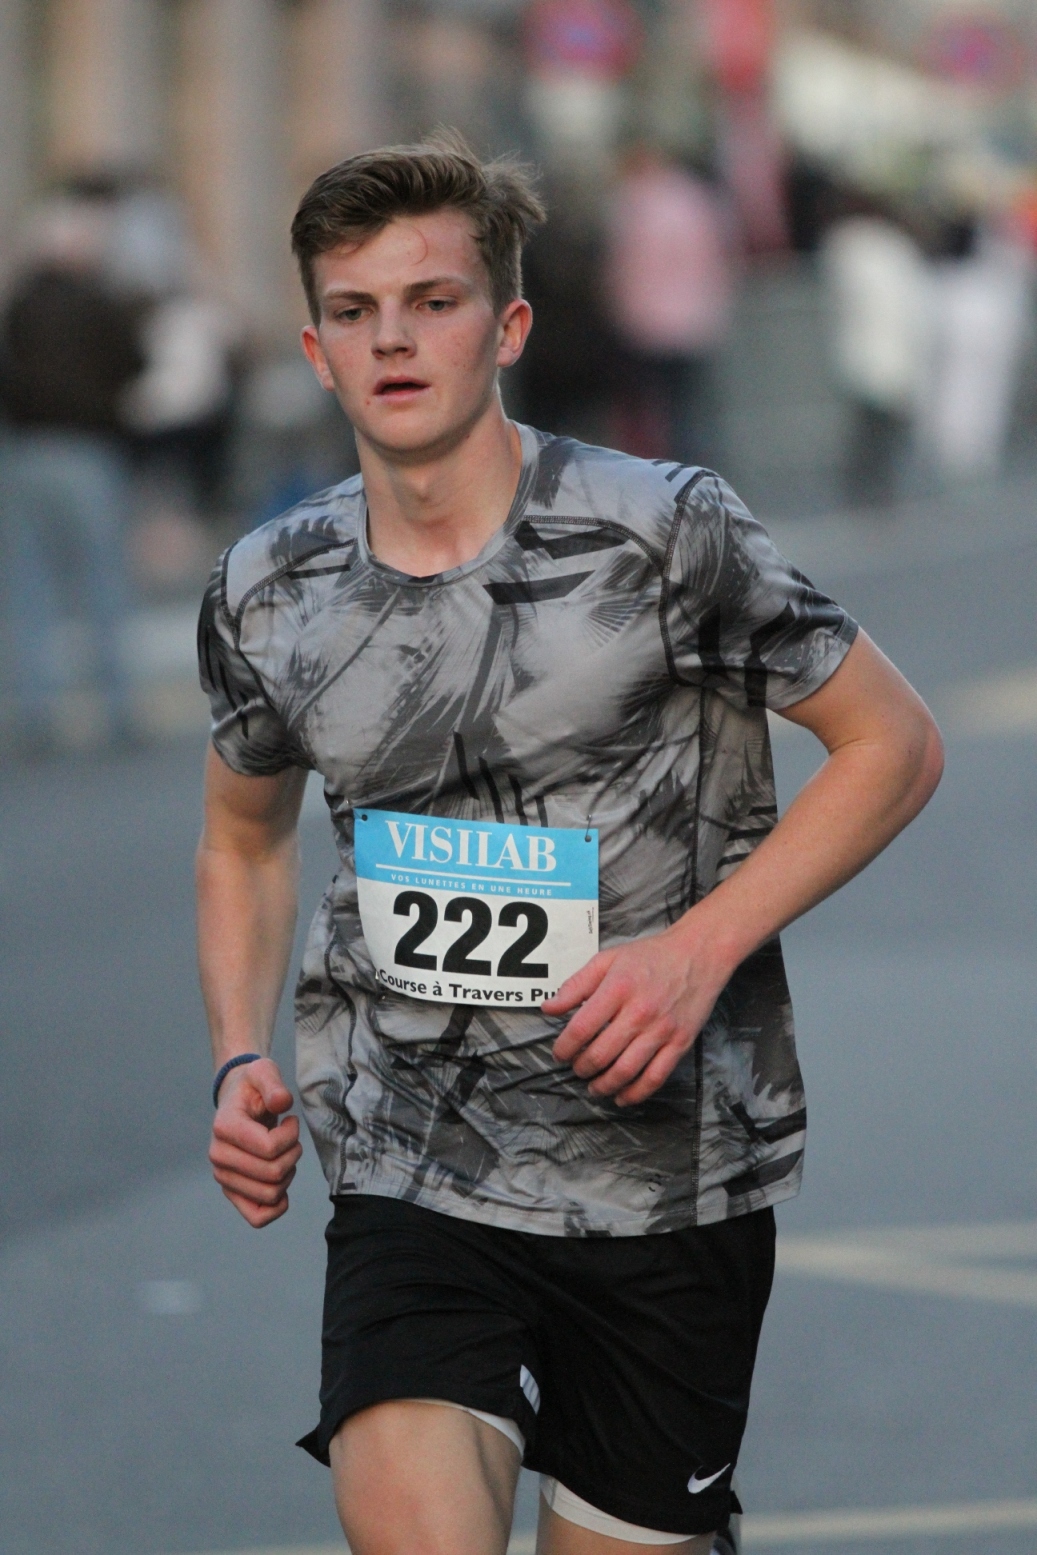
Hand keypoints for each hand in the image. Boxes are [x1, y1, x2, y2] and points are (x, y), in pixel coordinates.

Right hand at [209, 1057, 301, 1226]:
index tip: (291, 1120)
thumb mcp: (263, 1072)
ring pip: (270, 1195)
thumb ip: (273, 1083)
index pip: (269, 1148)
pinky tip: (283, 1184)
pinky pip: (258, 1217)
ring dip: (288, 1175)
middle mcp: (218, 1156)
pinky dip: (277, 1206)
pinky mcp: (232, 1192)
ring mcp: (224, 1177)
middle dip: (293, 1154)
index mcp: (224, 1127)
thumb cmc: (253, 1087)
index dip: (291, 1136)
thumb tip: (281, 1103)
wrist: (239, 1102)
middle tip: (291, 1139)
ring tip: (285, 1154)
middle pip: (273, 1173)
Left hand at [543, 922, 731, 1105]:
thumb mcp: (607, 960)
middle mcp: (639, 1012)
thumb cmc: (650, 956)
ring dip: (603, 1086)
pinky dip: (635, 1094)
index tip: (559, 1053)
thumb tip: (548, 1008)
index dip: (564, 1048)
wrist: (699, 953)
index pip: (580, 1030)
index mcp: (617, 989)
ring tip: (594, 1086)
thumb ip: (575, 985)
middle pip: (600, 1055)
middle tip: (577, 1069)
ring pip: (626, 1071)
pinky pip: (655, 1077)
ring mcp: (662, 1030)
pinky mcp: (680, 1043)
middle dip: (581, 1068)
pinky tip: (622, 1097)